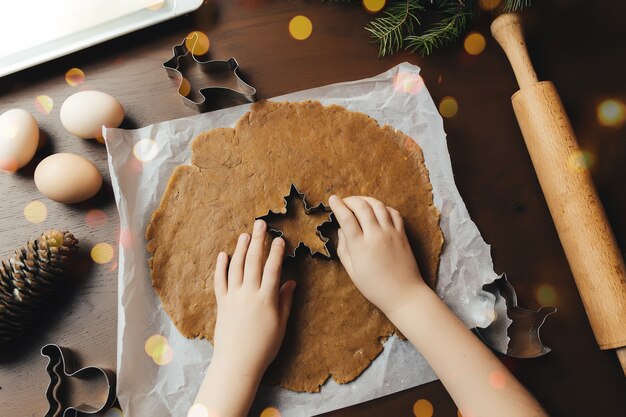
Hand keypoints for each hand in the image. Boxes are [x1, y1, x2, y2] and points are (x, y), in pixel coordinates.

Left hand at [211, 219, 295, 379]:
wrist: (237, 362)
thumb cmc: (264, 346)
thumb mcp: (281, 324)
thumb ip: (285, 301)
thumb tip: (290, 282)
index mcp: (266, 299)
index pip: (273, 268)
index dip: (277, 252)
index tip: (280, 238)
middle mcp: (248, 294)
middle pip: (253, 261)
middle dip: (258, 241)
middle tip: (260, 224)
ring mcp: (233, 297)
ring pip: (236, 267)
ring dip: (240, 248)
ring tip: (245, 234)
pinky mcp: (222, 304)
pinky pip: (220, 281)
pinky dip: (221, 267)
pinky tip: (224, 255)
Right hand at [329, 195, 426, 314]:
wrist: (403, 294)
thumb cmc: (374, 287)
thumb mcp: (352, 271)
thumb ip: (343, 248)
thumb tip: (340, 230)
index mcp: (360, 246)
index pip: (346, 217)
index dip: (337, 205)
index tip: (332, 199)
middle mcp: (375, 235)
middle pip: (361, 206)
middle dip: (350, 199)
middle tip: (344, 201)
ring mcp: (391, 233)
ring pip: (378, 205)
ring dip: (366, 199)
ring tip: (359, 201)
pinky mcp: (402, 234)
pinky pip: (393, 212)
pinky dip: (383, 207)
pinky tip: (377, 209)